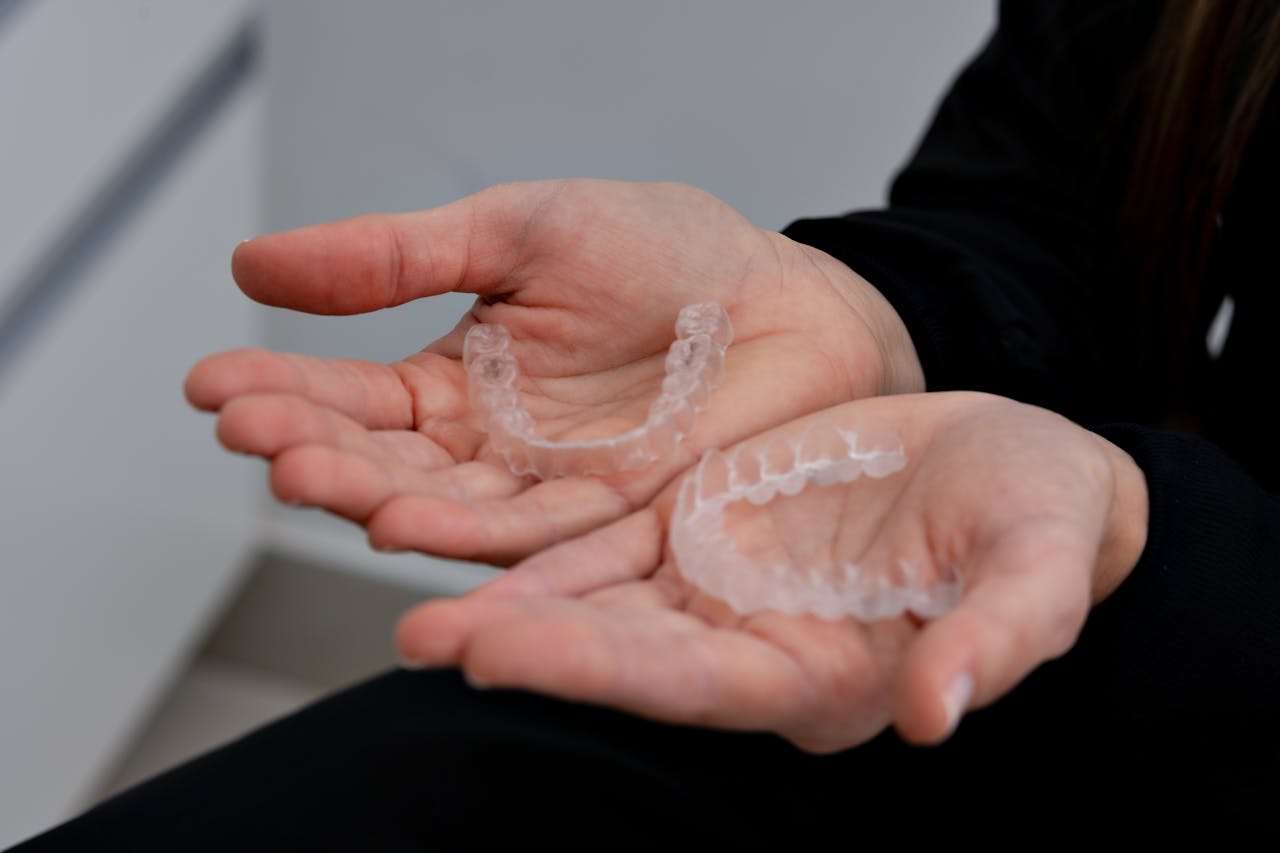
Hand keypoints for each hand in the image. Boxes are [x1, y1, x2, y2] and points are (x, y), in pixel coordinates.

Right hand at [185, 180, 921, 563]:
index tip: (211, 382)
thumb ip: (397, 258)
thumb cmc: (667, 253)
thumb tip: (254, 264)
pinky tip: (403, 534)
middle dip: (316, 452)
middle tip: (252, 432)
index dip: (284, 391)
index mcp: (460, 383)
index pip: (354, 396)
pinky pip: (536, 545)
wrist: (788, 297)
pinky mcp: (615, 523)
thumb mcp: (519, 231)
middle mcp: (492, 454)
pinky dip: (470, 546)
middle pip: (387, 466)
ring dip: (375, 501)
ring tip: (309, 481)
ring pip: (447, 511)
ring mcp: (550, 495)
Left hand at [395, 392, 1148, 750]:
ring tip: (406, 566)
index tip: (509, 658)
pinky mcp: (700, 530)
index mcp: (822, 675)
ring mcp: (717, 589)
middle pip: (622, 652)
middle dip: (524, 644)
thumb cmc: (1039, 520)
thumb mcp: (1040, 568)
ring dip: (503, 592)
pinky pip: (604, 542)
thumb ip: (1000, 637)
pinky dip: (537, 542)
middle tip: (423, 634)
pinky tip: (466, 529)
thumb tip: (940, 714)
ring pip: (594, 598)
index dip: (607, 674)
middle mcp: (748, 645)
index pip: (700, 686)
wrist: (1010, 469)